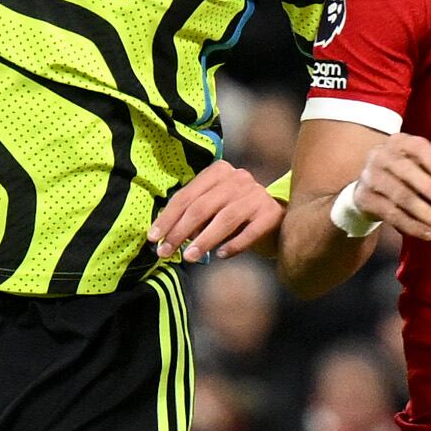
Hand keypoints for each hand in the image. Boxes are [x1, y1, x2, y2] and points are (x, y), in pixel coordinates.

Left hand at [149, 161, 283, 263]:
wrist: (277, 217)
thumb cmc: (236, 214)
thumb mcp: (213, 208)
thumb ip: (193, 216)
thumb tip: (166, 237)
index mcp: (218, 172)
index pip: (186, 195)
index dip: (168, 218)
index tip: (153, 238)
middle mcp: (238, 178)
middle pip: (202, 206)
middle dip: (180, 231)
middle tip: (166, 252)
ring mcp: (256, 194)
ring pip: (224, 218)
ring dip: (204, 240)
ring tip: (189, 257)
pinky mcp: (271, 213)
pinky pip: (249, 232)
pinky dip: (233, 245)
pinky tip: (220, 255)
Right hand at [344, 133, 430, 244]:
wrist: (369, 186)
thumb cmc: (406, 168)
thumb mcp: (425, 159)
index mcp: (399, 142)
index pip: (416, 146)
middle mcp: (381, 156)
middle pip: (403, 170)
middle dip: (423, 184)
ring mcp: (370, 178)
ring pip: (398, 195)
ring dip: (422, 211)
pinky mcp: (365, 199)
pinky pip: (391, 214)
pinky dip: (411, 225)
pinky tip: (428, 233)